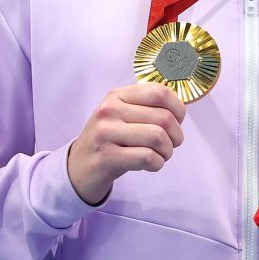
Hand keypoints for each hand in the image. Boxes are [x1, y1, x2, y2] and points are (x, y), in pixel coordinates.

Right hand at [65, 84, 185, 204]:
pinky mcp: (107, 156)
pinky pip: (147, 157)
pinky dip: (157, 164)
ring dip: (167, 151)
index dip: (178, 109)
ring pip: (157, 137)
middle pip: (163, 118)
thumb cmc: (109, 140)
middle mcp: (110, 110)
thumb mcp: (122, 116)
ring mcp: (106, 133)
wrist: (78, 167)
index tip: (177, 122)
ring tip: (161, 155)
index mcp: (117, 95)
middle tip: (170, 145)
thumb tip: (180, 109)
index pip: (159, 92)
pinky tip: (151, 164)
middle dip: (176, 136)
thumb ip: (147, 108)